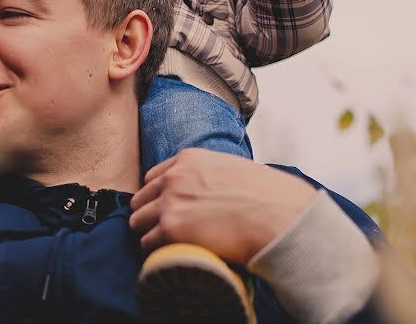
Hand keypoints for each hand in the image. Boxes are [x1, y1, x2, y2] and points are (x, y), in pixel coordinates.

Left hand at [129, 148, 316, 263]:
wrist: (278, 216)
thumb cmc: (266, 196)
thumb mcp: (231, 169)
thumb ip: (210, 174)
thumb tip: (209, 191)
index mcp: (188, 160)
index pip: (153, 177)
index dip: (159, 196)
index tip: (168, 210)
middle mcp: (173, 177)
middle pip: (141, 199)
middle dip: (150, 214)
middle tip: (165, 231)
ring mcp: (169, 202)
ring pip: (138, 221)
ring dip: (150, 233)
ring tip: (168, 246)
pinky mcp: (170, 229)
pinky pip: (147, 243)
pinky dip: (156, 251)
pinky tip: (172, 255)